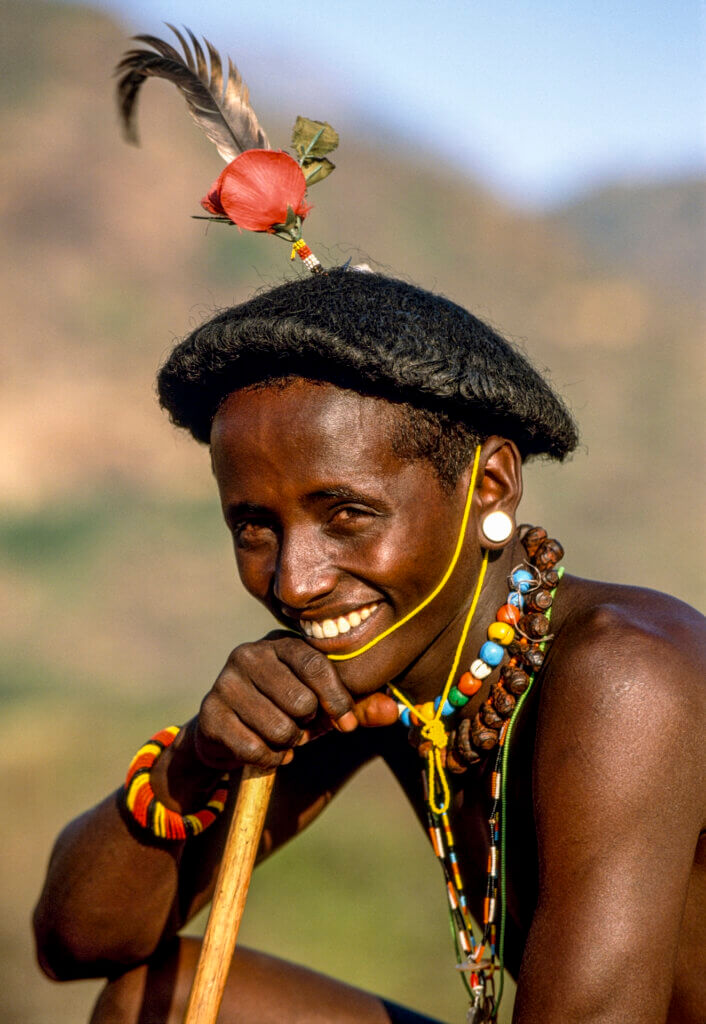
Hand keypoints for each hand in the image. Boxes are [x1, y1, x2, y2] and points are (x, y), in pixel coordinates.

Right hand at [194, 632, 397, 771]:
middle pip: (299, 700)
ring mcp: (225, 682)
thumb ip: (357, 707)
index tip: (347, 726)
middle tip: (301, 727)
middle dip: (308, 725)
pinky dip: (269, 758)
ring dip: (289, 744)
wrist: (225, 732)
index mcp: (282, 643)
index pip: (316, 664)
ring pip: (278, 728)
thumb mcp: (321, 708)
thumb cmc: (284, 711)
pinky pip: (254, 747)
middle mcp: (250, 654)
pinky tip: (267, 752)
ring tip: (283, 738)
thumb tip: (393, 712)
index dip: (337, 699)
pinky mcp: (210, 713)